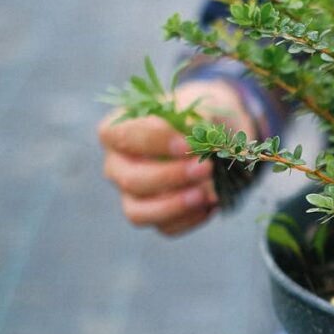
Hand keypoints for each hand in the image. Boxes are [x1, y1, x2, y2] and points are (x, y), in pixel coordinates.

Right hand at [98, 80, 252, 235]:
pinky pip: (165, 227)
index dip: (152, 141)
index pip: (119, 135)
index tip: (187, 144)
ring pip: (138, 212)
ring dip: (174, 206)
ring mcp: (132, 195)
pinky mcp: (154, 216)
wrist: (216, 137)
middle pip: (130, 180)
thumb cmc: (199, 116)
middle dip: (170, 177)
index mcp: (118, 130)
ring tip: (206, 195)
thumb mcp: (200, 105)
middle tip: (205, 168)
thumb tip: (198, 138)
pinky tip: (212, 203)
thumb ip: (196, 118)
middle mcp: (117, 165)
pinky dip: (190, 218)